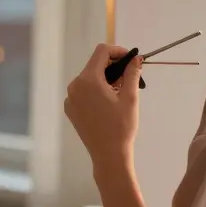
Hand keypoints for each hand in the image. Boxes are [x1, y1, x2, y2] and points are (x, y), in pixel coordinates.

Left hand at [64, 44, 141, 165]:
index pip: (101, 52)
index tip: (131, 60)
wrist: (108, 155)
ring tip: (121, 93)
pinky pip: (84, 91)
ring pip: (89, 78)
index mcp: (88, 80)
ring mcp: (70, 98)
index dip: (118, 51)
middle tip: (130, 78)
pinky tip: (108, 104)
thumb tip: (135, 59)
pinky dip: (96, 91)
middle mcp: (75, 86)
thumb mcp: (130, 97)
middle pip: (95, 65)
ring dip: (105, 79)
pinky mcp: (70, 109)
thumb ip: (132, 73)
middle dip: (113, 67)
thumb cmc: (121, 127)